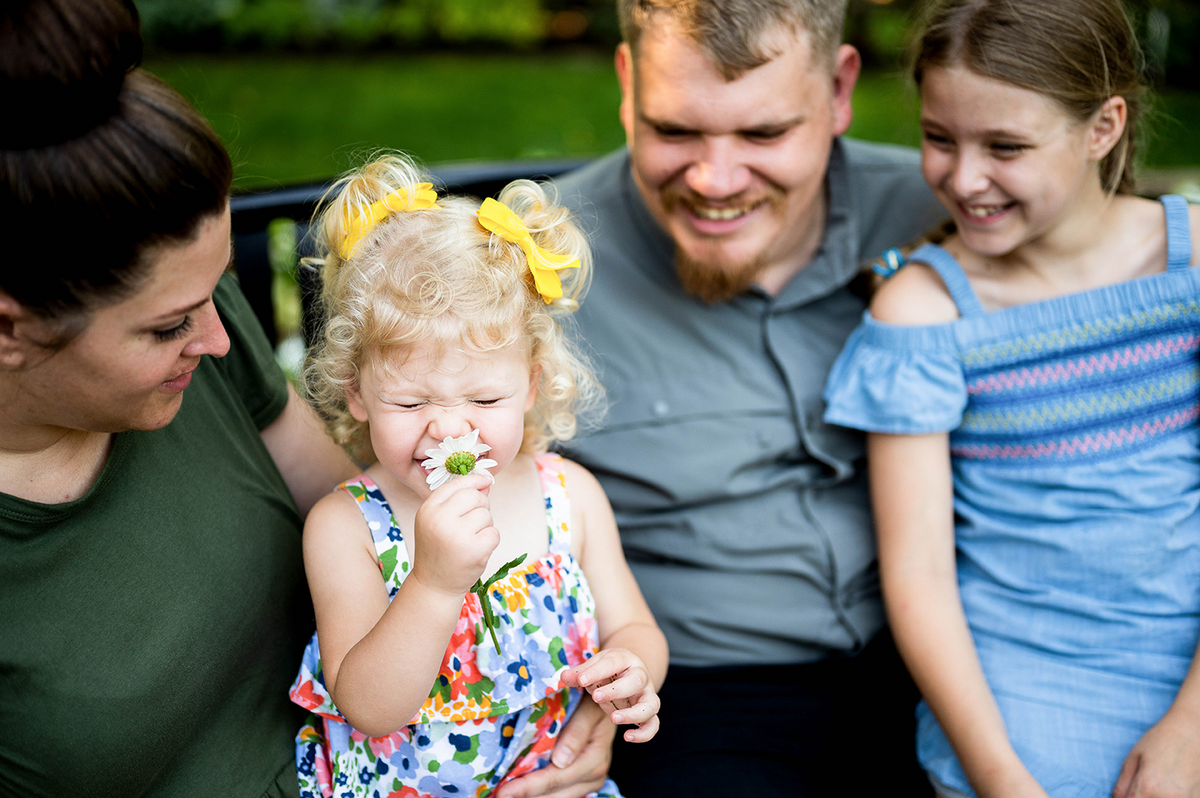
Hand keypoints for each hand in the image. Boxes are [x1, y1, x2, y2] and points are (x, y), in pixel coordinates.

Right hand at [410, 474, 498, 595]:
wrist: (434, 585)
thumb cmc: (438, 549)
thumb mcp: (437, 521)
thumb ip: (458, 500)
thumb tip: (486, 482)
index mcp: (428, 509)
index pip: (457, 484)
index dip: (475, 480)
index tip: (486, 480)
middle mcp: (440, 519)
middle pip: (475, 496)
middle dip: (481, 506)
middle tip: (472, 523)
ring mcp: (458, 535)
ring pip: (486, 515)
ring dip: (484, 526)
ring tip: (469, 540)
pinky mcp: (475, 550)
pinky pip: (494, 533)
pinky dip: (490, 541)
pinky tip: (476, 550)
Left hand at [493, 697, 615, 797]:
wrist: (608, 701)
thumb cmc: (596, 700)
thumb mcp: (590, 708)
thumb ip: (577, 731)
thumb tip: (560, 761)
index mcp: (595, 758)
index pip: (556, 776)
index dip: (529, 786)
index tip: (504, 791)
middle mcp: (594, 774)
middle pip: (554, 794)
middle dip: (525, 797)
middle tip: (497, 796)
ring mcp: (588, 780)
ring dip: (531, 797)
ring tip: (505, 794)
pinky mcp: (581, 781)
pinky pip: (558, 793)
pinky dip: (539, 794)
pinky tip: (520, 791)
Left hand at [561, 648, 659, 742]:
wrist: (628, 672)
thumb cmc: (607, 670)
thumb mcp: (594, 667)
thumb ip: (580, 673)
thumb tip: (564, 677)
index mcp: (625, 659)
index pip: (613, 662)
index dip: (597, 671)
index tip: (582, 680)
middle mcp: (640, 676)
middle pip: (637, 680)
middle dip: (616, 690)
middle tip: (596, 697)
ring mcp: (647, 695)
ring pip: (651, 704)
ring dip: (634, 713)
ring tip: (614, 719)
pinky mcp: (649, 712)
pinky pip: (653, 724)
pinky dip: (644, 733)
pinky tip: (627, 737)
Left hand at [1113, 706, 1199, 796]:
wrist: (1192, 731)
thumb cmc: (1160, 741)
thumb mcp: (1133, 758)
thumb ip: (1122, 784)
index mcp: (1147, 787)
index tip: (1128, 793)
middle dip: (1140, 797)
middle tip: (1142, 787)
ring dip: (1155, 797)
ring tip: (1159, 783)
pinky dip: (1173, 796)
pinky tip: (1172, 785)